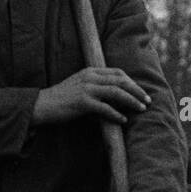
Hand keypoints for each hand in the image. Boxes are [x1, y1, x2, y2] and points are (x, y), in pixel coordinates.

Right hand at [31, 67, 150, 125]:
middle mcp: (90, 77)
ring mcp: (86, 89)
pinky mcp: (82, 102)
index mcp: (90, 71)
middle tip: (147, 100)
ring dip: (131, 101)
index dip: (132, 82)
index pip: (117, 72)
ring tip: (141, 109)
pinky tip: (123, 120)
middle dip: (137, 90)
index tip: (141, 91)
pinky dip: (116, 114)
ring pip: (116, 92)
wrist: (42, 105)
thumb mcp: (80, 86)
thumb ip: (95, 86)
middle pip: (120, 80)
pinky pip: (105, 108)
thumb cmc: (62, 98)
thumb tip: (115, 95)